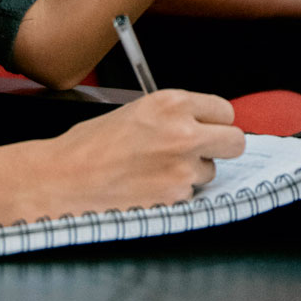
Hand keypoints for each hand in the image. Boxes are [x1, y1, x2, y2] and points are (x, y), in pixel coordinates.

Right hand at [44, 90, 244, 216]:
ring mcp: (182, 168)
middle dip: (221, 146)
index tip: (208, 127)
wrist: (64, 178)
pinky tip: (148, 186)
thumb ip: (173, 115)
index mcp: (172, 103)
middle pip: (235, 141)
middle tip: (203, 150)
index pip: (224, 110)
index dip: (215, 121)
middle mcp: (184, 133)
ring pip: (211, 171)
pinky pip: (190, 194)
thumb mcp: (136, 111)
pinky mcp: (175, 197)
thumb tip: (198, 123)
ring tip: (156, 169)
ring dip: (192, 172)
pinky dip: (174, 193)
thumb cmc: (90, 144)